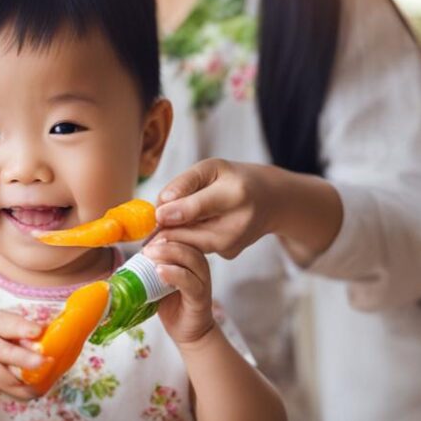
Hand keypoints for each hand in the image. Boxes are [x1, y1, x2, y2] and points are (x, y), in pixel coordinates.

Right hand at [0, 310, 44, 399]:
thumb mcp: (6, 326)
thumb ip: (26, 330)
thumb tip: (54, 335)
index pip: (6, 323)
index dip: (22, 327)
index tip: (38, 331)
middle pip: (3, 351)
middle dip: (23, 358)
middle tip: (42, 361)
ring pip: (1, 376)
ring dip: (23, 381)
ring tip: (42, 382)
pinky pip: (5, 391)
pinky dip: (22, 393)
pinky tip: (36, 390)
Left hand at [144, 237, 215, 346]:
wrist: (186, 331)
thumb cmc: (171, 304)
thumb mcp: (157, 280)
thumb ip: (149, 267)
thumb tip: (127, 257)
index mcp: (190, 257)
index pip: (180, 236)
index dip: (163, 232)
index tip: (145, 238)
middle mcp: (199, 264)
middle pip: (186, 243)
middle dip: (164, 241)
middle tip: (146, 247)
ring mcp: (202, 280)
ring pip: (190, 258)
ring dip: (168, 253)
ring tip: (150, 255)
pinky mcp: (201, 296)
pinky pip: (189, 281)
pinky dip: (174, 274)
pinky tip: (160, 272)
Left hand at [154, 159, 277, 258]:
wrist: (270, 200)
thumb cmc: (234, 179)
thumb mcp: (211, 168)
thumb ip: (185, 183)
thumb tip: (162, 204)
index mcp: (235, 194)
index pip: (197, 208)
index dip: (172, 214)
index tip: (155, 216)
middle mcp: (237, 223)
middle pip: (190, 234)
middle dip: (167, 232)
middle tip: (150, 229)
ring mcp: (235, 242)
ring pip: (191, 245)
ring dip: (174, 237)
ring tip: (163, 227)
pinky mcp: (230, 253)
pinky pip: (199, 249)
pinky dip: (187, 240)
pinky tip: (186, 230)